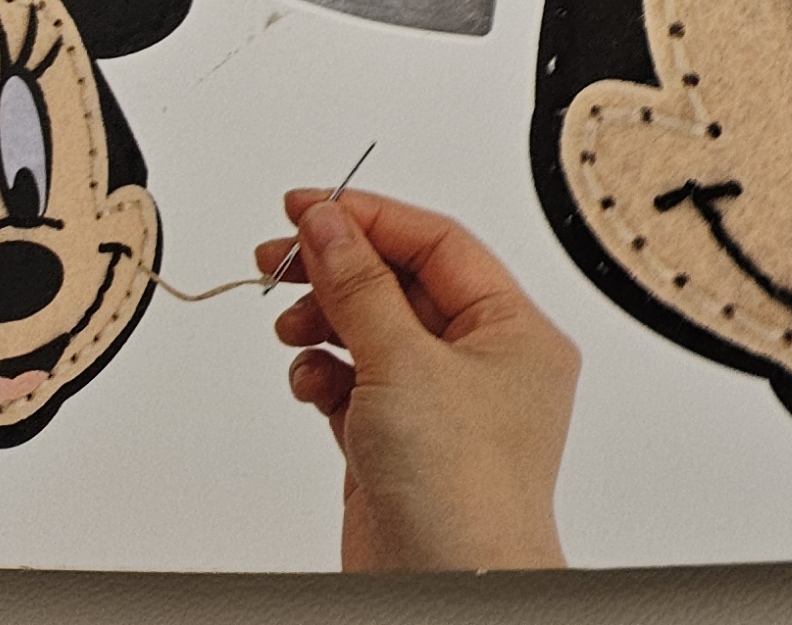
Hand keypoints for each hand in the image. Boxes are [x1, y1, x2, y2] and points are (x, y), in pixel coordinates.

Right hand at [263, 190, 577, 571]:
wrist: (446, 592)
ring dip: (326, 322)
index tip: (305, 205)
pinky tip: (308, 379)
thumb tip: (327, 220)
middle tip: (275, 258)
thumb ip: (359, 285)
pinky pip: (355, 389)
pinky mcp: (398, 449)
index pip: (440, 245)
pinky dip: (324, 377)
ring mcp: (441, 409)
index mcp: (516, 330)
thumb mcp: (404, 363)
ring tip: (290, 327)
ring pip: (374, 337)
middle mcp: (485, 365)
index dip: (370, 218)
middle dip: (338, 270)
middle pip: (402, 286)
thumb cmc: (461, 489)